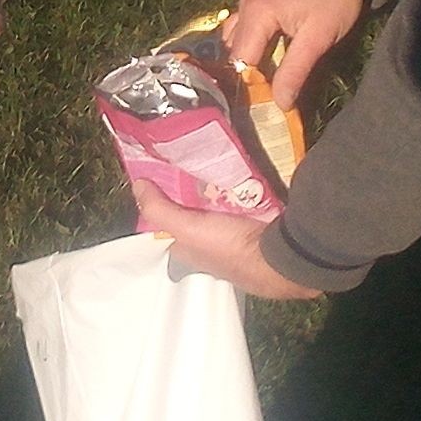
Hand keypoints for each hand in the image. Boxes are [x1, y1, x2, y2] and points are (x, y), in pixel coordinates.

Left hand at [128, 178, 318, 300]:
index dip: (168, 206)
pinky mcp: (262, 230)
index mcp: (194, 253)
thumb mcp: (188, 230)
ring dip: (224, 193)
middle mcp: (215, 250)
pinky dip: (247, 193)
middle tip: (195, 165)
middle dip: (198, 197)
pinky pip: (249, 207)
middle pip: (199, 219)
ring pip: (225, 212)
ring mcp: (240, 241)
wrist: (282, 258)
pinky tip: (244, 173)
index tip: (165, 177)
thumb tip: (137, 185)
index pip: (173, 229)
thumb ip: (161, 210)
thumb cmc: (230, 247)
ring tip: (219, 163)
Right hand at [222, 0, 380, 107]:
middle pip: (234, 52)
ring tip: (265, 82)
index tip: (261, 108)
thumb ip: (295, 71)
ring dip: (248, 61)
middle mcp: (245, 6)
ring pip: (236, 40)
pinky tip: (268, 59)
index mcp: (256, 14)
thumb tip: (279, 105)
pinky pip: (245, 28)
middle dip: (246, 77)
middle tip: (263, 100)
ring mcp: (250, 0)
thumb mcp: (319, 38)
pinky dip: (252, 47)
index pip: (240, 62)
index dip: (249, 87)